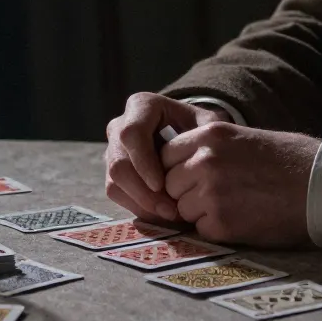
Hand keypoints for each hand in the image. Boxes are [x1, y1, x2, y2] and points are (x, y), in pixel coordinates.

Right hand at [103, 92, 224, 221]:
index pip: (131, 134)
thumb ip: (205, 136)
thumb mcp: (208, 124)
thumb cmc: (200, 128)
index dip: (143, 162)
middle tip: (170, 210)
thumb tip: (196, 162)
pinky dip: (138, 208)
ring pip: (114, 182)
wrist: (190, 135)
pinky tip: (162, 214)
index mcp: (141, 106)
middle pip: (118, 163)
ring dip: (141, 203)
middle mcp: (120, 126)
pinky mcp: (113, 172)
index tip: (162, 185)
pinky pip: (116, 194)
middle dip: (143, 192)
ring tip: (170, 215)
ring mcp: (113, 150)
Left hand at [160, 122, 316, 247]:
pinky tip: (242, 220)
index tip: (194, 177)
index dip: (177, 169)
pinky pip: (201, 229)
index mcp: (210, 135)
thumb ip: (209, 149)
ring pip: (182, 209)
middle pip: (169, 184)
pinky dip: (216, 229)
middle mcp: (205, 161)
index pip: (166, 155)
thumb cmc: (290, 161)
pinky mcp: (221, 223)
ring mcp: (211, 193)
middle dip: (186, 192)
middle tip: (217, 195)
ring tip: (234, 206)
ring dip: (200, 212)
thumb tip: (180, 166)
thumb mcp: (245, 138)